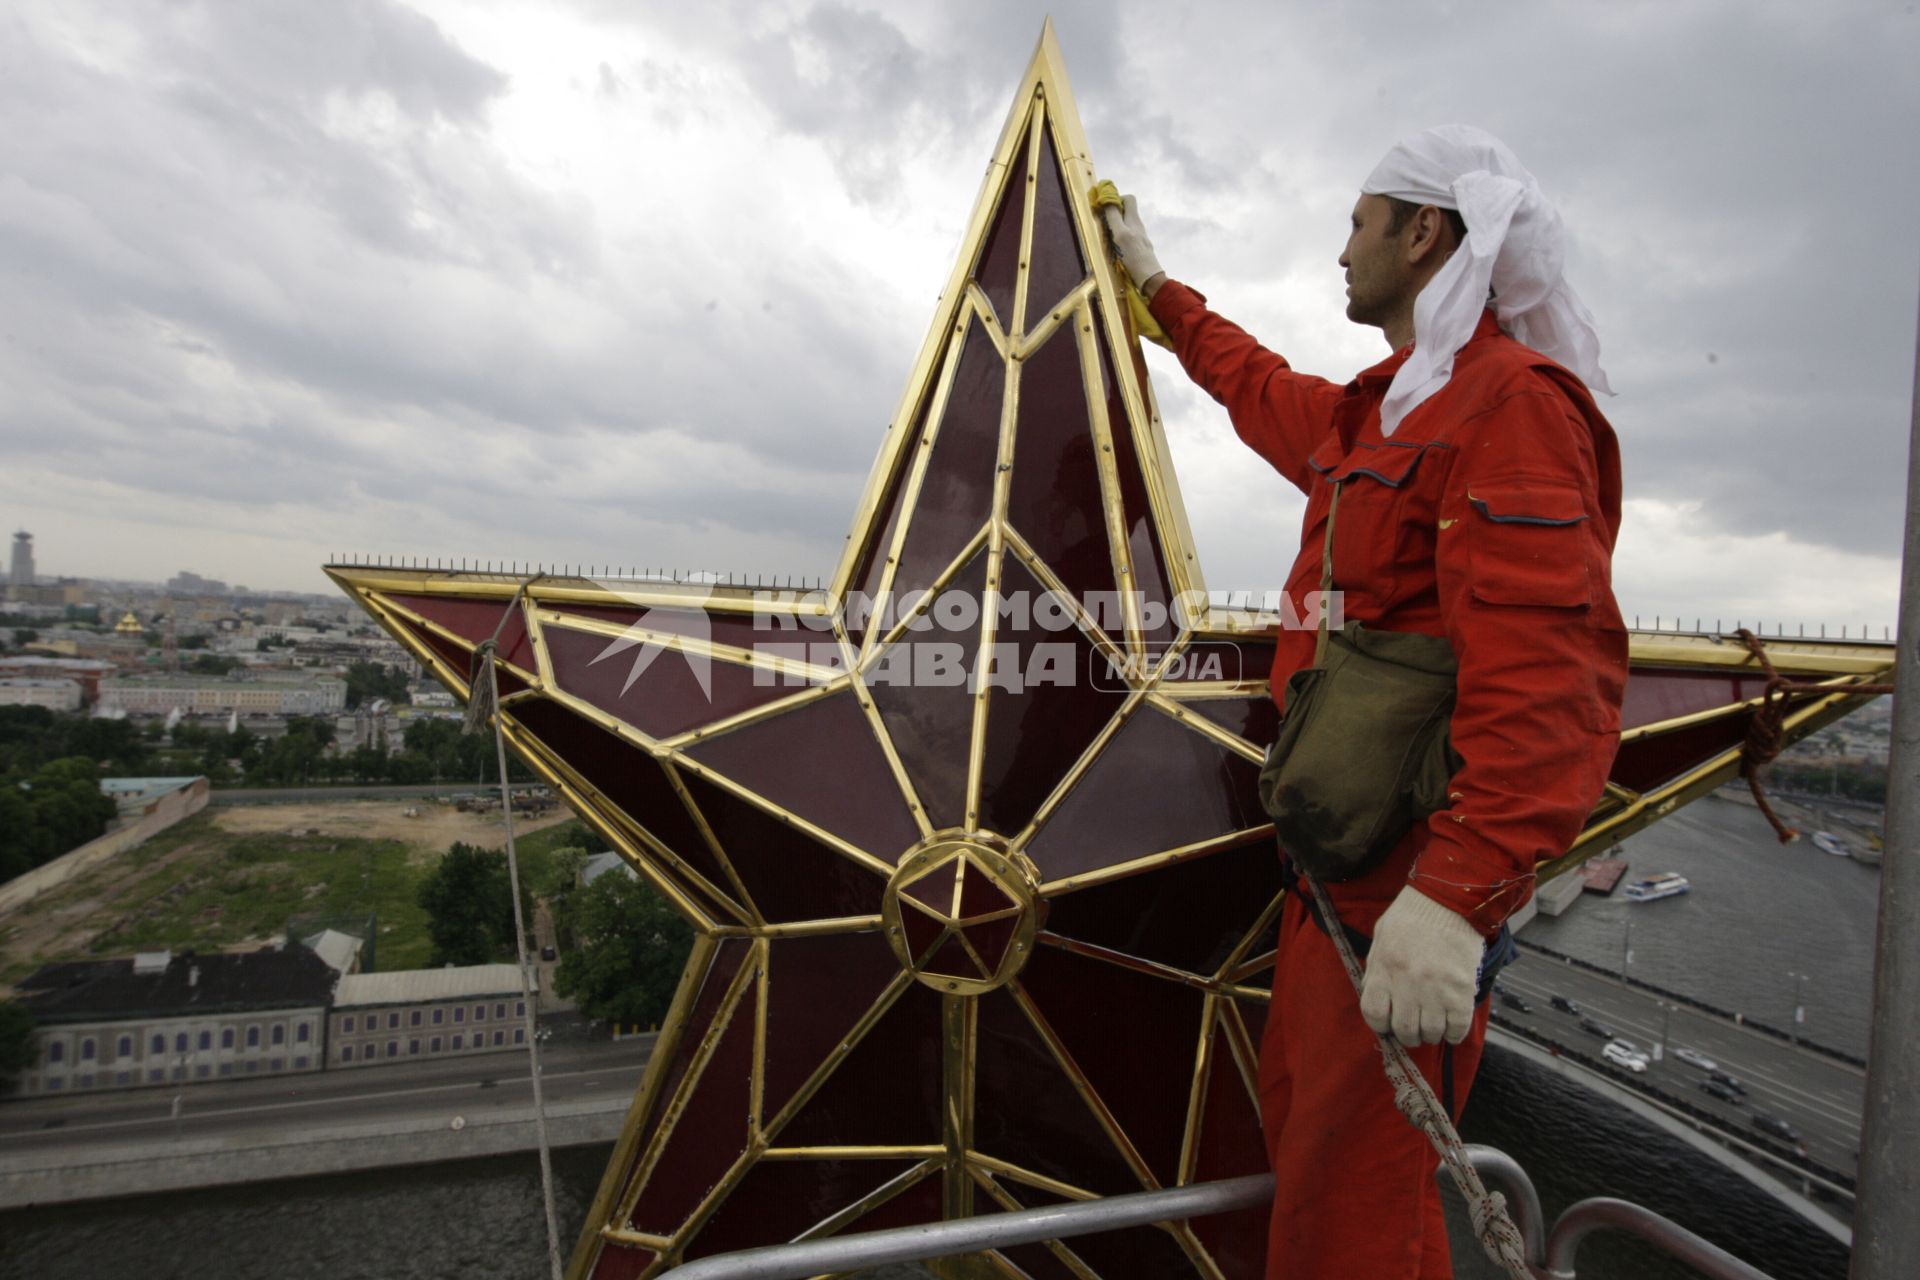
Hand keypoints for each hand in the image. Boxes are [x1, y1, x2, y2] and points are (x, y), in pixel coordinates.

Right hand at [1101, 194, 1165, 293]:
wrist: (1149, 279)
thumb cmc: (1134, 257)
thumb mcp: (1121, 234)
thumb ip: (1114, 217)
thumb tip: (1107, 199)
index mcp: (1134, 220)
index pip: (1129, 199)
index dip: (1116, 199)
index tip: (1104, 207)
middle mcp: (1138, 227)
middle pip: (1126, 212)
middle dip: (1112, 214)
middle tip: (1102, 223)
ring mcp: (1139, 239)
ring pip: (1125, 225)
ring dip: (1114, 228)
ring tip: (1106, 237)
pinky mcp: (1138, 250)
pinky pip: (1127, 238)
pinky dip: (1118, 239)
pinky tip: (1114, 249)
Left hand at [1359, 886, 1483, 1044]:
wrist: (1449, 900)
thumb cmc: (1413, 916)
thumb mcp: (1382, 938)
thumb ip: (1376, 969)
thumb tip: (1374, 997)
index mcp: (1384, 968)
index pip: (1374, 1014)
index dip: (1380, 1025)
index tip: (1388, 1024)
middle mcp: (1408, 981)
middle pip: (1404, 1029)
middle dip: (1407, 1036)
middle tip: (1413, 1030)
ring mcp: (1436, 988)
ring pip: (1430, 1032)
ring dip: (1430, 1035)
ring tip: (1432, 1027)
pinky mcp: (1462, 990)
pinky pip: (1457, 1027)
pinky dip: (1453, 1034)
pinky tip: (1451, 1028)